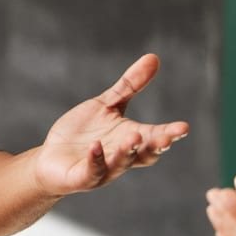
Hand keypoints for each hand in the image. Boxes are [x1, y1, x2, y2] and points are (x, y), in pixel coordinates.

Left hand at [31, 54, 191, 194]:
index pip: (155, 137)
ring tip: (133, 136)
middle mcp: (122, 157)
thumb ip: (129, 86)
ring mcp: (103, 169)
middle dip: (156, 146)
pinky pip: (92, 170)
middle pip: (144, 153)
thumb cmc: (84, 132)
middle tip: (167, 137)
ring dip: (127, 151)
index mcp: (131, 138)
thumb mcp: (107, 105)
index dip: (169, 134)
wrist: (51, 158)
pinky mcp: (82, 177)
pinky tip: (96, 146)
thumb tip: (153, 58)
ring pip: (120, 163)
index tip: (184, 127)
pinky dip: (96, 160)